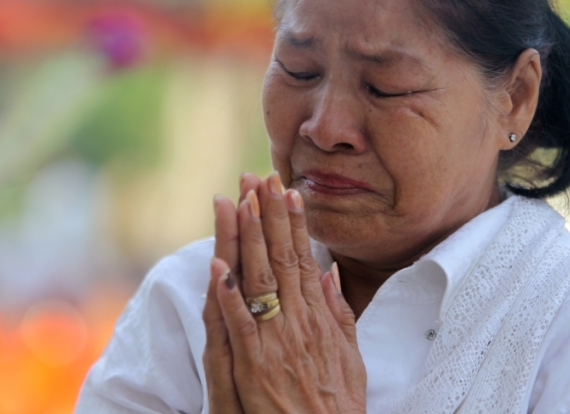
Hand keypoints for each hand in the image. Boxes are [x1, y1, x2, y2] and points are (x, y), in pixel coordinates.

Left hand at [212, 172, 366, 413]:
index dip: (294, 224)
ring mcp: (276, 344)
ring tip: (239, 204)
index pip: (304, 260)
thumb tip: (329, 274)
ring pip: (260, 283)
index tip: (287, 191)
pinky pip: (240, 328)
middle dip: (268, 217)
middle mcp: (299, 324)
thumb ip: (339, 314)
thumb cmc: (338, 406)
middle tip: (259, 179)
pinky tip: (219, 269)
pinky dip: (230, 298)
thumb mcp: (350, 357)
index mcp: (319, 319)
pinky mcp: (255, 369)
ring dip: (248, 241)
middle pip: (281, 260)